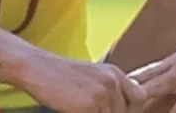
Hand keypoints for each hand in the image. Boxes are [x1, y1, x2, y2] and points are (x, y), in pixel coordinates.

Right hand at [18, 52, 147, 112]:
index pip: (140, 98)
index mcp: (115, 73)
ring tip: (79, 108)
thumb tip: (117, 109)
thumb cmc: (58, 75)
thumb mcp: (91, 77)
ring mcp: (102, 94)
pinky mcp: (89, 106)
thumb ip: (108, 91)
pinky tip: (73, 110)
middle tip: (91, 109)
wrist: (36, 67)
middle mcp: (112, 82)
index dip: (131, 110)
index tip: (117, 111)